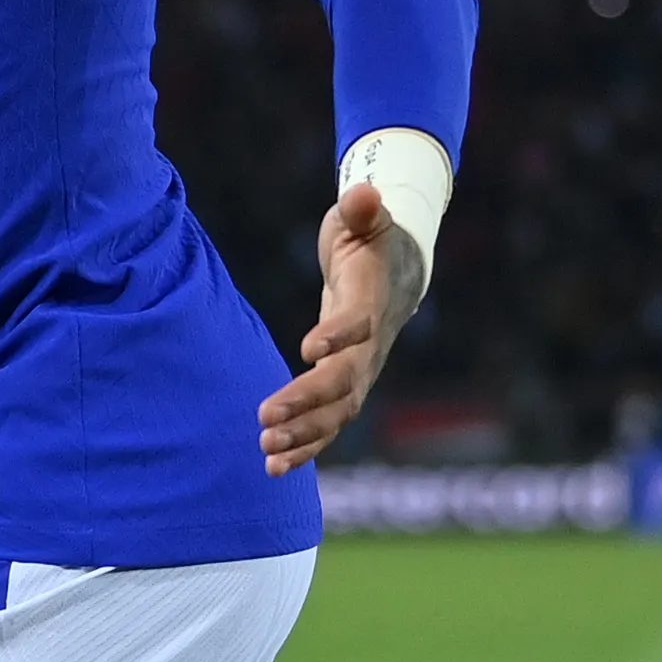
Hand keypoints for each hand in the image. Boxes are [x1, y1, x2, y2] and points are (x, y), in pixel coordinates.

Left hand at [259, 182, 422, 474]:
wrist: (396, 272)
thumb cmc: (370, 239)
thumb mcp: (365, 218)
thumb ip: (364, 210)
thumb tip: (364, 193)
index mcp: (371, 300)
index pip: (359, 322)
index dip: (338, 335)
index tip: (307, 348)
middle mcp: (371, 346)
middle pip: (344, 381)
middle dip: (307, 402)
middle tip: (266, 418)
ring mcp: (361, 372)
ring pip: (336, 413)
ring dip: (303, 436)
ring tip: (266, 450)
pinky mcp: (346, 388)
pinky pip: (327, 426)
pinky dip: (303, 448)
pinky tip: (272, 467)